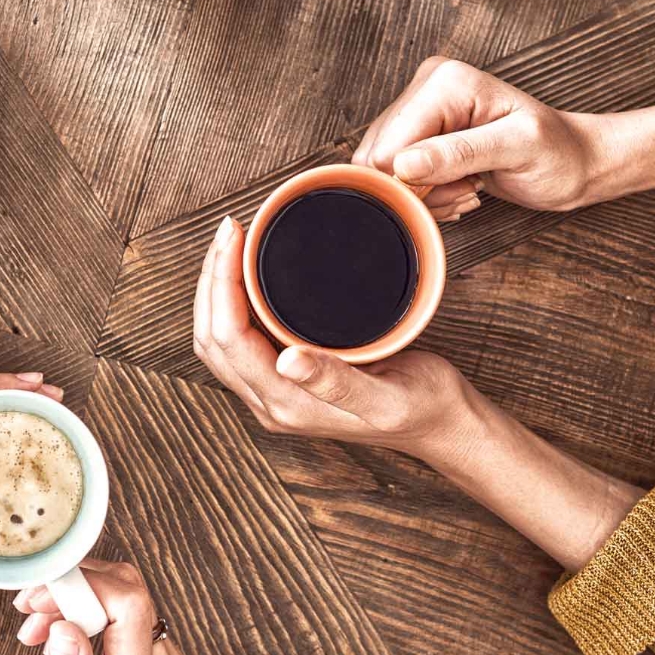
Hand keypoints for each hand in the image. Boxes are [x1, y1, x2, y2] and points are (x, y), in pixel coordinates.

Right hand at [14, 561, 189, 654]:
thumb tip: (65, 628)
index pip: (130, 606)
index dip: (83, 584)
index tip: (41, 595)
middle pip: (131, 593)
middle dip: (76, 587)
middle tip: (30, 612)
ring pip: (132, 604)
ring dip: (82, 602)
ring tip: (39, 631)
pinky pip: (134, 626)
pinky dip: (97, 619)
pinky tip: (66, 642)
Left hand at [192, 215, 473, 453]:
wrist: (443, 424)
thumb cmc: (423, 408)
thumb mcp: (388, 397)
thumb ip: (336, 382)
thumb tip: (286, 360)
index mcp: (287, 405)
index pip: (227, 338)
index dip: (221, 281)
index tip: (235, 234)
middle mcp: (271, 403)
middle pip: (212, 337)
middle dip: (212, 278)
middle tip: (230, 229)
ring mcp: (275, 393)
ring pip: (219, 339)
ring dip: (217, 290)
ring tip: (232, 244)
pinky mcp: (285, 381)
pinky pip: (239, 340)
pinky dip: (233, 302)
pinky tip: (248, 274)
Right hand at [352, 57, 605, 218]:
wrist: (574, 161)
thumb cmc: (558, 153)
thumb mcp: (518, 150)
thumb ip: (459, 154)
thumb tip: (402, 166)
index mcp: (446, 81)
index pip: (390, 147)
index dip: (417, 183)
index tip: (465, 188)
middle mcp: (426, 87)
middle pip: (381, 159)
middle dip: (423, 189)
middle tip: (470, 188)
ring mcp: (420, 109)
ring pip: (384, 171)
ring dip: (427, 194)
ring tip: (469, 187)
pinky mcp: (418, 132)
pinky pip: (395, 173)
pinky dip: (427, 193)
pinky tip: (459, 187)